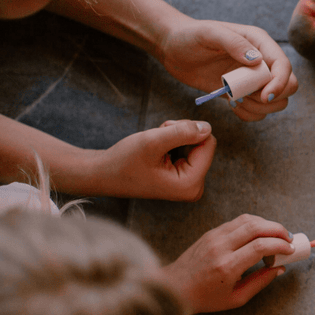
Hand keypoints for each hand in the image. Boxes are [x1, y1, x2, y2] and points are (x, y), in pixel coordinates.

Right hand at [93, 119, 215, 199]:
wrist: (104, 174)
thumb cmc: (124, 161)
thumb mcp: (153, 142)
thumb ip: (183, 133)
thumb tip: (207, 127)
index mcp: (191, 184)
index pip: (209, 143)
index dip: (189, 129)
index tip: (166, 132)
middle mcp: (195, 187)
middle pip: (203, 143)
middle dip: (181, 134)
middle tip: (158, 138)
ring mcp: (190, 183)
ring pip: (195, 144)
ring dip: (175, 137)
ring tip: (154, 145)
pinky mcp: (184, 177)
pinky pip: (188, 150)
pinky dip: (172, 143)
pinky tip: (156, 150)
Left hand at [158, 19, 297, 120]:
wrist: (174, 50)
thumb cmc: (189, 36)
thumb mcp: (208, 34)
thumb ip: (233, 43)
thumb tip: (256, 60)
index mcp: (259, 43)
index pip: (284, 65)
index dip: (280, 83)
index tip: (263, 96)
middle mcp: (262, 61)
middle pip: (289, 86)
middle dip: (272, 97)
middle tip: (246, 97)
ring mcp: (255, 79)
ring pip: (277, 103)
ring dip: (259, 108)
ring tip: (235, 100)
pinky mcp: (245, 94)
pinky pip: (260, 112)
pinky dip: (249, 115)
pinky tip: (232, 106)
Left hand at [158, 214, 294, 312]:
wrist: (174, 287)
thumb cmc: (205, 297)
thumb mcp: (236, 298)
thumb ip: (260, 282)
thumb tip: (279, 268)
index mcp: (227, 266)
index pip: (260, 246)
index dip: (280, 245)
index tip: (290, 250)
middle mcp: (220, 247)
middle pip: (256, 227)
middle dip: (278, 230)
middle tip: (289, 238)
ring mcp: (214, 236)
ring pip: (247, 219)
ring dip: (267, 224)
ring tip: (278, 235)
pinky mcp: (211, 232)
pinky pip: (237, 221)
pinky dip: (254, 224)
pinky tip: (261, 234)